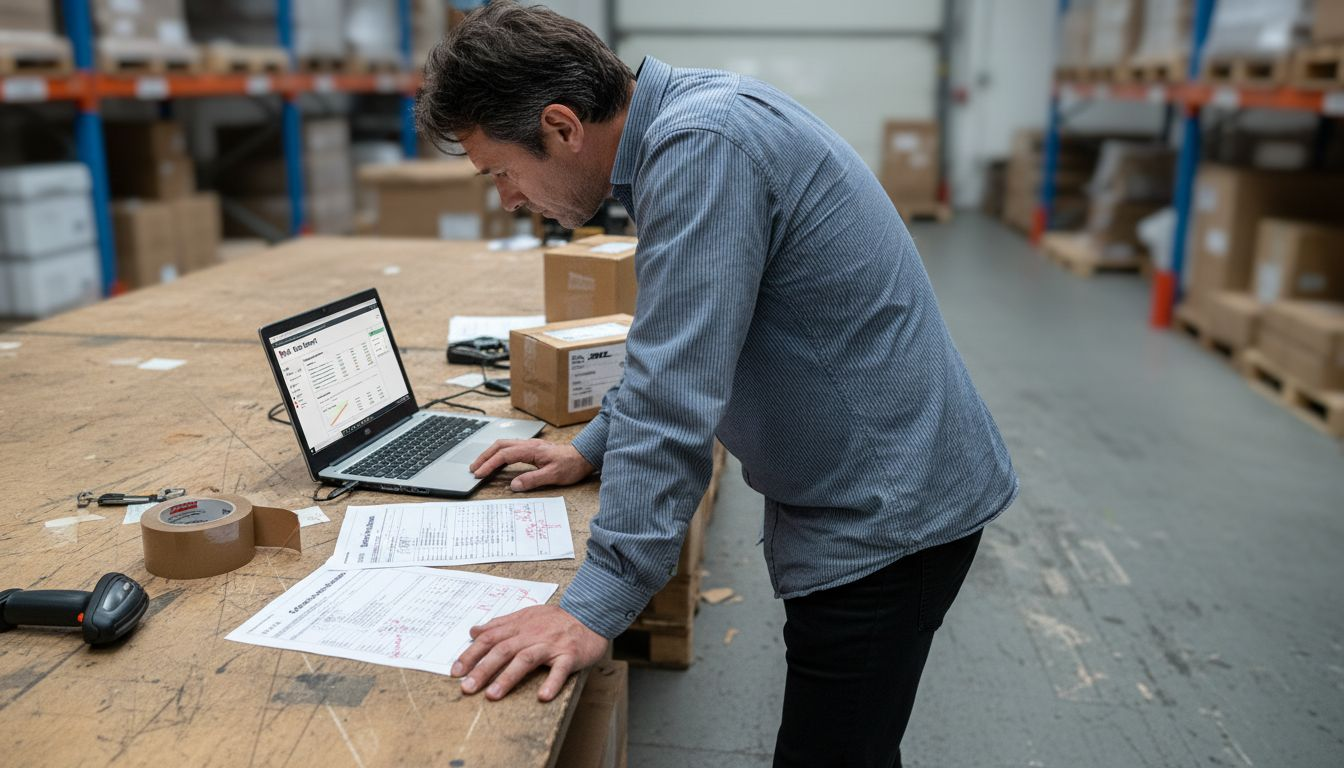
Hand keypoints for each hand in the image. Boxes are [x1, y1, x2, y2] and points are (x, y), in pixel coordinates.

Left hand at [451, 605, 608, 701]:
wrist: (590, 615)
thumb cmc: (556, 620)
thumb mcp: (526, 615)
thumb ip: (500, 624)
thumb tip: (474, 630)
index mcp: (519, 626)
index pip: (490, 639)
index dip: (471, 654)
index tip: (456, 671)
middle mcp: (532, 635)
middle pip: (503, 650)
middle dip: (483, 669)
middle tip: (467, 687)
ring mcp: (551, 645)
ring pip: (526, 659)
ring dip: (508, 678)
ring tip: (492, 695)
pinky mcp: (570, 655)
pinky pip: (560, 669)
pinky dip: (552, 683)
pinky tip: (543, 696)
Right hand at [469, 438, 594, 491]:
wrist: (583, 457)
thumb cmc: (571, 466)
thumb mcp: (553, 475)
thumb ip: (533, 480)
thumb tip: (514, 485)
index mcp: (531, 450)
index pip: (504, 455)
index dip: (490, 464)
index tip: (479, 474)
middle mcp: (528, 445)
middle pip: (500, 446)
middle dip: (484, 456)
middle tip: (473, 469)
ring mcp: (529, 445)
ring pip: (504, 445)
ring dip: (490, 454)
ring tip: (480, 465)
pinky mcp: (532, 449)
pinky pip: (510, 448)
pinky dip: (498, 454)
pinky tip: (496, 462)